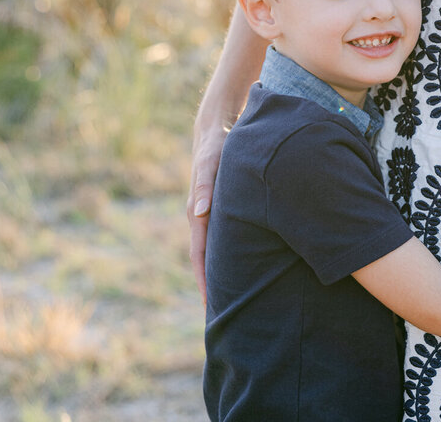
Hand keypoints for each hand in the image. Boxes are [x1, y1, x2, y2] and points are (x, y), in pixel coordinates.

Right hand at [187, 124, 227, 302]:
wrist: (216, 128)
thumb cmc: (216, 145)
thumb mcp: (212, 163)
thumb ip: (206, 185)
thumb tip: (199, 212)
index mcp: (197, 213)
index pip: (199, 255)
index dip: (205, 281)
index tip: (211, 305)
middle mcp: (201, 217)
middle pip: (206, 259)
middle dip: (213, 284)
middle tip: (226, 312)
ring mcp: (210, 213)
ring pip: (214, 249)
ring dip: (221, 271)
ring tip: (236, 296)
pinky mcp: (221, 207)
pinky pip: (222, 237)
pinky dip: (228, 253)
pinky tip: (243, 264)